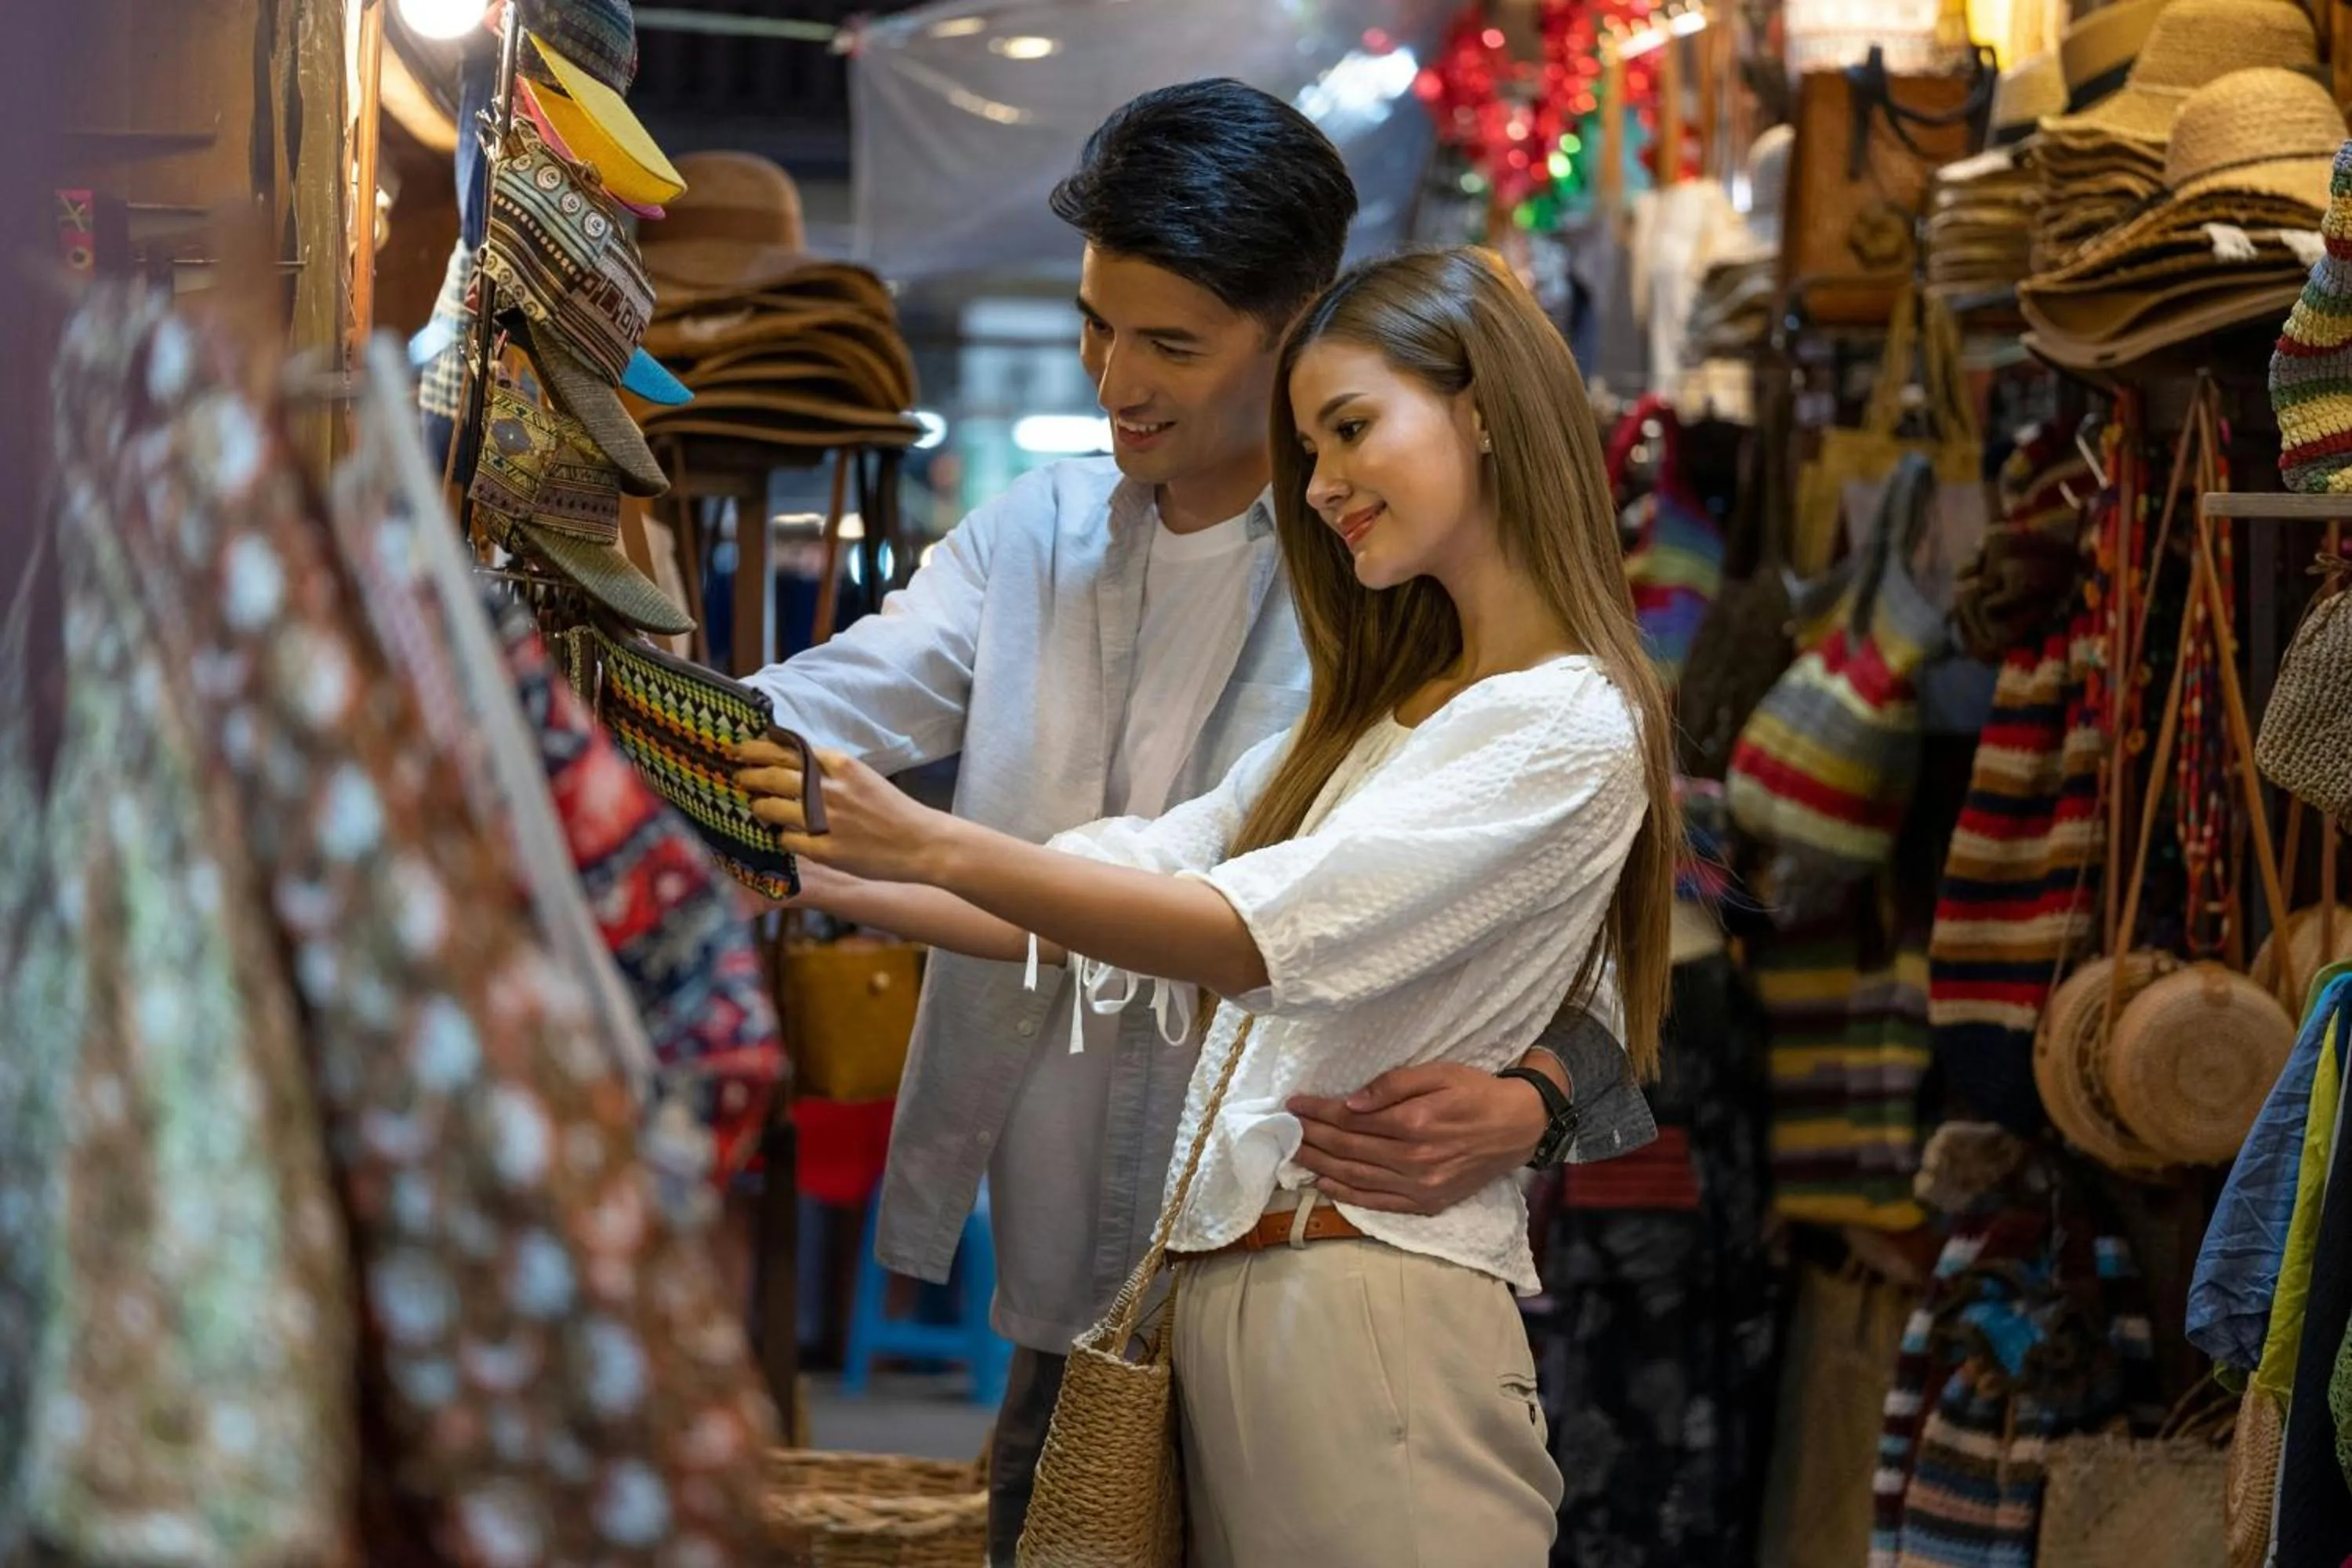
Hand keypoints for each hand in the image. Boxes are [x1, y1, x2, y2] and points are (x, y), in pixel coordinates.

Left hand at [732, 740, 948, 883]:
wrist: (921, 842)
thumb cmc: (891, 809)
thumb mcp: (862, 776)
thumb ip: (828, 768)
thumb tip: (790, 760)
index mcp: (840, 764)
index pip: (787, 749)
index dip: (759, 749)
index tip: (742, 750)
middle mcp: (829, 789)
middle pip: (773, 775)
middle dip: (748, 774)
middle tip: (738, 775)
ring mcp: (825, 820)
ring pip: (771, 808)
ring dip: (758, 806)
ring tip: (754, 805)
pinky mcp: (825, 850)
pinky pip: (786, 839)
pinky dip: (779, 836)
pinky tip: (780, 835)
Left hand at [1287, 1062, 1547, 1213]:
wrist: (1518, 1128)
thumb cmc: (1476, 1093)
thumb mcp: (1438, 1073)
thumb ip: (1393, 1086)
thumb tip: (1351, 1103)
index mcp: (1414, 1123)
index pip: (1351, 1119)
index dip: (1318, 1111)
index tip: (1294, 1104)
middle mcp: (1413, 1159)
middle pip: (1348, 1149)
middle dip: (1312, 1136)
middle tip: (1285, 1127)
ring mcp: (1419, 1186)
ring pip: (1356, 1176)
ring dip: (1320, 1164)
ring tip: (1294, 1152)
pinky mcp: (1427, 1203)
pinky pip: (1378, 1202)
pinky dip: (1347, 1194)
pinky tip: (1324, 1183)